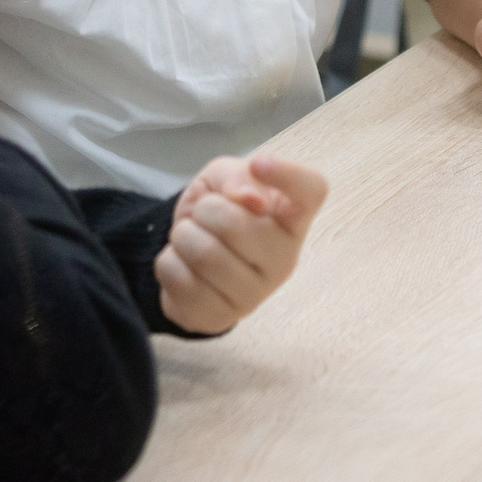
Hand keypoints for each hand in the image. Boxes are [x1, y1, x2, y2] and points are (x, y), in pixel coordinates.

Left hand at [155, 154, 326, 334]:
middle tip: (203, 216)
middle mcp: (285, 258)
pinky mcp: (222, 317)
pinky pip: (179, 279)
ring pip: (203, 254)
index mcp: (292, 218)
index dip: (288, 175)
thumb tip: (248, 199)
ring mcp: (256, 294)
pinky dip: (168, 263)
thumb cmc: (218, 212)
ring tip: (190, 239)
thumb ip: (236, 176)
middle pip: (233, 223)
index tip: (259, 165)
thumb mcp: (223, 179)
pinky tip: (183, 265)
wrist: (192, 260)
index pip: (312, 192)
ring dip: (182, 237)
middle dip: (203, 211)